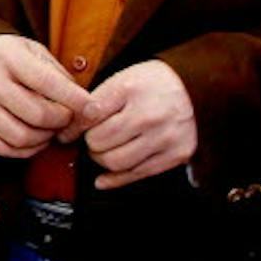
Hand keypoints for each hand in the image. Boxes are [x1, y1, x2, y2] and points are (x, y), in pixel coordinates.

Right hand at [0, 35, 92, 157]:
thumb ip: (60, 77)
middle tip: (67, 119)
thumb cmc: (11, 59)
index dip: (74, 99)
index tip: (91, 108)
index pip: (47, 83)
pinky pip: (4, 149)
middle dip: (61, 122)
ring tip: (50, 129)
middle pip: (37, 115)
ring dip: (44, 139)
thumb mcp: (35, 52)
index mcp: (7, 56)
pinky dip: (26, 150)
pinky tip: (34, 139)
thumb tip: (86, 108)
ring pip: (21, 137)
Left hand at [60, 60, 196, 188]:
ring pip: (115, 162)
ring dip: (102, 160)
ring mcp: (165, 136)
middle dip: (90, 143)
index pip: (88, 115)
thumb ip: (94, 103)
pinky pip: (137, 174)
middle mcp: (150, 114)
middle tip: (94, 138)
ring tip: (105, 150)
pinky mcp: (176, 154)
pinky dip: (115, 179)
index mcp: (131, 89)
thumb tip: (68, 131)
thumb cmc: (150, 84)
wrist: (195, 87)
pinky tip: (103, 179)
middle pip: (99, 143)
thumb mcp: (120, 80)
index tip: (66, 134)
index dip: (72, 128)